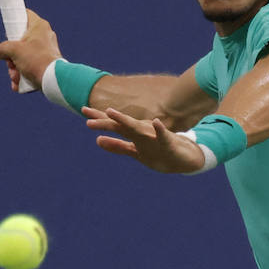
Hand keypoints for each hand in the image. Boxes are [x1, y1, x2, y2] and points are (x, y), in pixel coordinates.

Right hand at [0, 9, 61, 92]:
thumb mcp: (13, 50)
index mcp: (39, 26)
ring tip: (16, 76)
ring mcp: (45, 50)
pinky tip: (18, 83)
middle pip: (19, 41)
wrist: (54, 79)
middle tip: (10, 62)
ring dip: (15, 68)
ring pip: (23, 57)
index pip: (24, 14)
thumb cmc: (36, 60)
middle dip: (11, 56)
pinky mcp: (46, 63)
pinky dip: (22, 75)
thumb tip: (2, 54)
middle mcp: (44, 36)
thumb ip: (3, 48)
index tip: (7, 28)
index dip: (13, 20)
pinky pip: (30, 67)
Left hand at [83, 106, 206, 173]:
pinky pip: (163, 135)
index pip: (114, 125)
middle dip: (104, 120)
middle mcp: (142, 131)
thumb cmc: (159, 152)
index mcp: (134, 134)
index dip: (99, 118)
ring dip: (124, 121)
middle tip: (86, 113)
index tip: (83, 110)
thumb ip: (117, 146)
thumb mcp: (135, 150)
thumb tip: (97, 141)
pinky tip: (157, 123)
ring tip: (111, 113)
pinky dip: (160, 129)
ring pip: (137, 128)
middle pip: (120, 125)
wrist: (184, 158)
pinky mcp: (168, 142)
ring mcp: (154, 136)